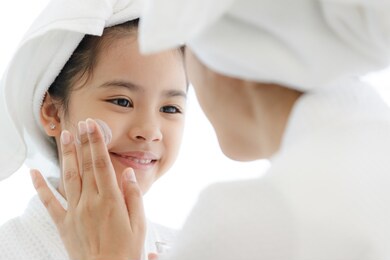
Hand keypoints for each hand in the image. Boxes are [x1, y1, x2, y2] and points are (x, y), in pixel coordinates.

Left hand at [30, 118, 145, 259]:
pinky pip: (50, 202)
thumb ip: (134, 195)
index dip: (97, 143)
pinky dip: (41, 187)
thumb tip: (128, 173)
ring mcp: (75, 212)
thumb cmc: (126, 251)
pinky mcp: (64, 223)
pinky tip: (35, 173)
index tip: (93, 127)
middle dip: (83, 142)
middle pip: (85, 166)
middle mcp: (90, 202)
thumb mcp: (140, 223)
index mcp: (111, 200)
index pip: (102, 164)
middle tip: (81, 124)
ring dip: (67, 155)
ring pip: (69, 177)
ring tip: (64, 137)